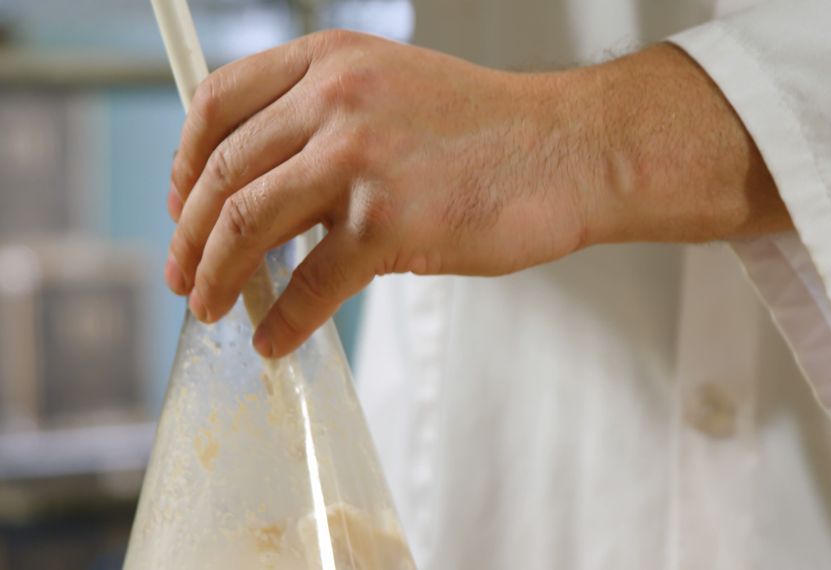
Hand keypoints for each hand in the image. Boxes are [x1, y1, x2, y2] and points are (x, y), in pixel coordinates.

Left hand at [164, 30, 787, 356]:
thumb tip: (268, 201)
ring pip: (250, 224)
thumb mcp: (395, 92)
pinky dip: (284, 319)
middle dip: (191, 234)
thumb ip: (326, 127)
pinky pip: (312, 283)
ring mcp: (361, 158)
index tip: (183, 202)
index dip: (186, 159)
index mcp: (331, 60)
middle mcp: (336, 98)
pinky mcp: (391, 222)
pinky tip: (275, 338)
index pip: (218, 101)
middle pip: (224, 171)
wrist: (569, 151)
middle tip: (184, 272)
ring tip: (209, 306)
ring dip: (217, 275)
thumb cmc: (491, 132)